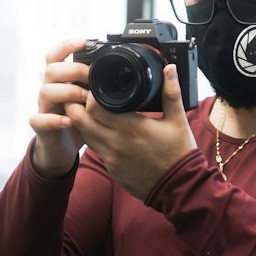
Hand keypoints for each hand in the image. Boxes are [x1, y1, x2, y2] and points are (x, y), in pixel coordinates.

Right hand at [28, 37, 90, 178]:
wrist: (61, 148)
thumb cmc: (77, 120)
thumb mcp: (89, 100)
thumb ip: (97, 86)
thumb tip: (123, 73)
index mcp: (59, 80)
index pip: (55, 56)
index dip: (66, 46)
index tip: (84, 41)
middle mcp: (49, 89)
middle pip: (51, 69)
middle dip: (73, 70)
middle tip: (92, 77)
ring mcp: (43, 107)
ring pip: (45, 91)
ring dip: (68, 92)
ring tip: (85, 99)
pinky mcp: (39, 126)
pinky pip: (39, 119)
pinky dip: (54, 120)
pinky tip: (69, 121)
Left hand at [66, 63, 197, 199]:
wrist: (178, 187)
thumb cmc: (179, 153)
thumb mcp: (178, 120)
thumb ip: (171, 92)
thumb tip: (169, 68)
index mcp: (131, 127)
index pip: (94, 106)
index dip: (89, 94)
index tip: (94, 86)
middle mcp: (116, 142)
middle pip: (80, 119)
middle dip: (77, 104)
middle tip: (82, 94)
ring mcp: (111, 158)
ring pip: (84, 134)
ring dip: (81, 121)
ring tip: (88, 109)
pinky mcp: (111, 168)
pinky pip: (94, 149)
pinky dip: (93, 137)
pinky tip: (101, 129)